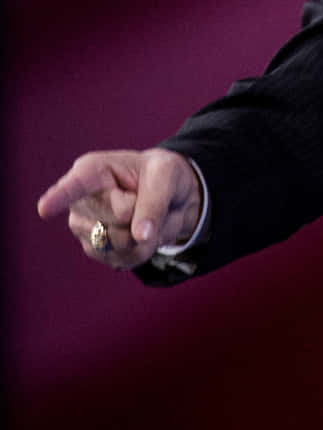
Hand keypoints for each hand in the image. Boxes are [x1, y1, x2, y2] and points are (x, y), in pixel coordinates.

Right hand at [37, 149, 202, 270]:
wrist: (171, 196)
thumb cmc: (163, 174)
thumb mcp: (167, 175)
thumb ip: (154, 202)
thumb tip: (139, 237)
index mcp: (92, 171)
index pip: (76, 185)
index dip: (60, 197)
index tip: (45, 208)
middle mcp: (80, 201)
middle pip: (117, 218)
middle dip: (143, 212)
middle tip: (146, 197)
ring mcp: (85, 229)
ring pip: (120, 242)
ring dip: (146, 234)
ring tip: (145, 214)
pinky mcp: (97, 251)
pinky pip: (127, 258)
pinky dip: (145, 248)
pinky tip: (142, 232)